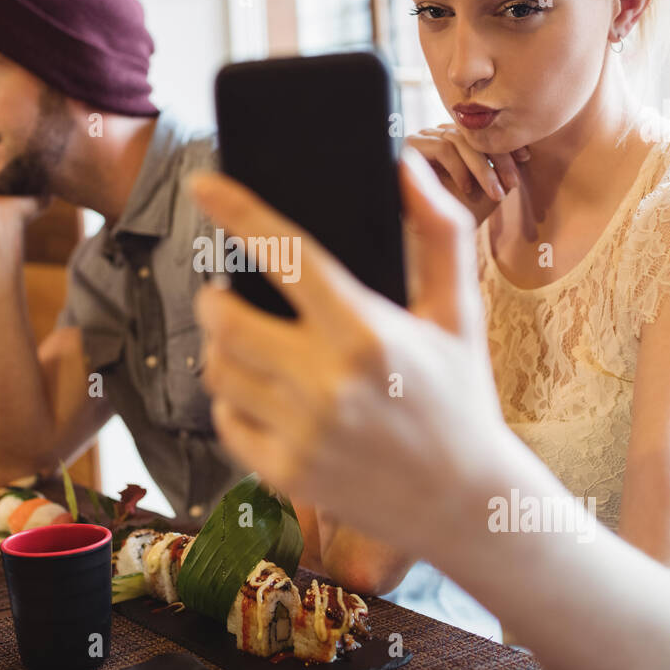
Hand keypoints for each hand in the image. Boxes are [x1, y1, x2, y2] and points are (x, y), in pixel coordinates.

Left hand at [188, 148, 508, 555]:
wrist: (466, 504)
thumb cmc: (462, 397)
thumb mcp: (460, 313)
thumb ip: (440, 231)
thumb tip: (404, 165)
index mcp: (368, 332)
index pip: (286, 255)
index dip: (237, 212)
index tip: (203, 187)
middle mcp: (328, 382)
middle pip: (224, 318)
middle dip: (213, 297)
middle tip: (225, 293)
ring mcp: (302, 432)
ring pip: (217, 370)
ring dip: (218, 347)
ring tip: (243, 342)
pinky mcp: (286, 473)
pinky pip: (225, 421)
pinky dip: (230, 401)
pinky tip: (257, 392)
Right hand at [405, 123, 528, 222]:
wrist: (424, 234)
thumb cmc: (454, 212)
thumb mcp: (485, 189)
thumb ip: (500, 168)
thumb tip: (523, 150)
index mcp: (453, 138)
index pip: (482, 132)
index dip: (505, 143)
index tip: (526, 158)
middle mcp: (436, 134)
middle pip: (473, 135)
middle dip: (498, 157)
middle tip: (513, 182)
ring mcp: (421, 138)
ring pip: (460, 142)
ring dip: (482, 169)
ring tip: (494, 192)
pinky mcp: (410, 146)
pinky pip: (443, 149)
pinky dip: (459, 169)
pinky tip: (467, 189)